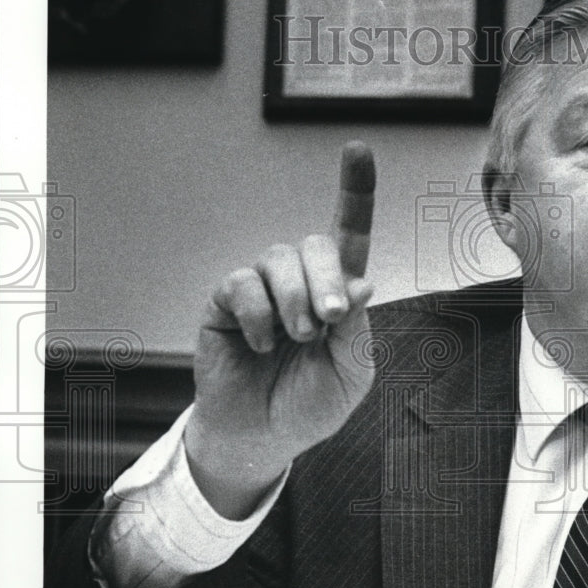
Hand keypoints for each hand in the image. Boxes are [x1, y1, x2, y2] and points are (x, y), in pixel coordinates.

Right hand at [184, 142, 376, 518]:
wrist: (262, 438)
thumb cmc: (311, 404)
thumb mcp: (350, 372)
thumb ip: (356, 327)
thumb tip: (361, 282)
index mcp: (337, 294)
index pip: (349, 236)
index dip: (355, 192)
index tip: (358, 149)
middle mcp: (301, 283)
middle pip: (315, 244)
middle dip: (326, 278)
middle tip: (327, 320)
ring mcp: (263, 290)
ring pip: (279, 258)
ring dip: (294, 299)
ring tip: (296, 337)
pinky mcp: (227, 302)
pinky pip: (243, 283)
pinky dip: (258, 314)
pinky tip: (260, 343)